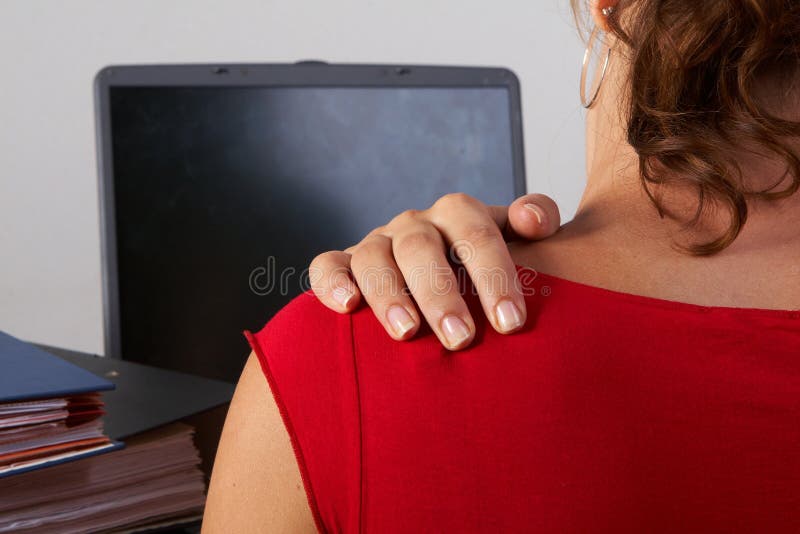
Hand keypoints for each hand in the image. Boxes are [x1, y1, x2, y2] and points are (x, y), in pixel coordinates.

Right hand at [309, 193, 560, 349]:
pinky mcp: (343, 265)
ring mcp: (376, 243)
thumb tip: (536, 221)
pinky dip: (332, 282)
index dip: (494, 274)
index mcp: (457, 214)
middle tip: (460, 340)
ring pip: (374, 258)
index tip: (511, 323)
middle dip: (440, 294)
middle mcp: (414, 224)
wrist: (439, 273)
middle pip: (421, 248)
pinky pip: (327, 265)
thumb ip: (534, 220)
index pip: (476, 233)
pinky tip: (347, 307)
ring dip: (389, 295)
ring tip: (407, 334)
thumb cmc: (482, 268)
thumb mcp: (514, 240)